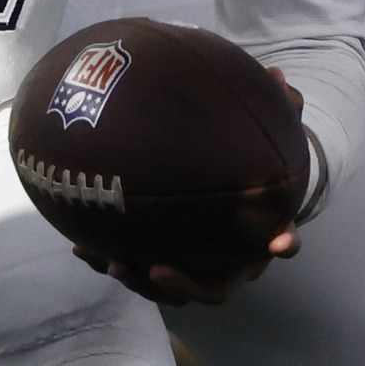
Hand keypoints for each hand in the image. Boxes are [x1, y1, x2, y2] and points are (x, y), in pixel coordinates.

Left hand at [73, 82, 311, 306]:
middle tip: (157, 268)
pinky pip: (136, 271)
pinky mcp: (159, 263)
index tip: (279, 242)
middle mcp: (230, 260)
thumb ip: (276, 108)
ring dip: (140, 282)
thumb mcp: (262, 134)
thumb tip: (277, 75)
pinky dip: (109, 262)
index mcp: (260, 233)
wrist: (223, 190)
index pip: (281, 242)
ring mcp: (194, 268)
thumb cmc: (244, 163)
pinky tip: (81, 248)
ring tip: (112, 262)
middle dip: (183, 284)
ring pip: (169, 290)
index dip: (282, 242)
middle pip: (212, 289)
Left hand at [75, 202, 302, 307]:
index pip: (208, 293)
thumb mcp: (280, 220)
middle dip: (140, 283)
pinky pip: (128, 260)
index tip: (158, 268)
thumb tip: (285, 246)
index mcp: (229, 275)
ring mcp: (175, 267)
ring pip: (144, 282)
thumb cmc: (265, 211)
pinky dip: (103, 257)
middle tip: (118, 264)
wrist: (248, 201)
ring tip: (94, 254)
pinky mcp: (153, 254)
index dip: (182, 286)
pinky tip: (80, 245)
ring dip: (118, 271)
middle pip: (168, 293)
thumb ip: (283, 232)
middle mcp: (201, 277)